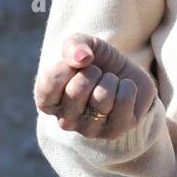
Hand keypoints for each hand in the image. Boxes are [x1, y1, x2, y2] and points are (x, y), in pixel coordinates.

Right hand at [34, 33, 157, 140]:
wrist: (127, 75)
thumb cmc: (97, 62)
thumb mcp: (83, 45)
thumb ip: (74, 45)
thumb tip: (81, 58)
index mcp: (48, 102)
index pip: (48, 86)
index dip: (65, 67)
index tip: (74, 65)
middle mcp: (65, 121)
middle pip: (77, 90)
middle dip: (92, 72)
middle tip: (96, 73)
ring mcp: (89, 130)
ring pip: (102, 97)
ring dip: (110, 80)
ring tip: (110, 83)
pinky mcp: (114, 132)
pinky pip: (123, 102)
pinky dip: (128, 87)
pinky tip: (123, 91)